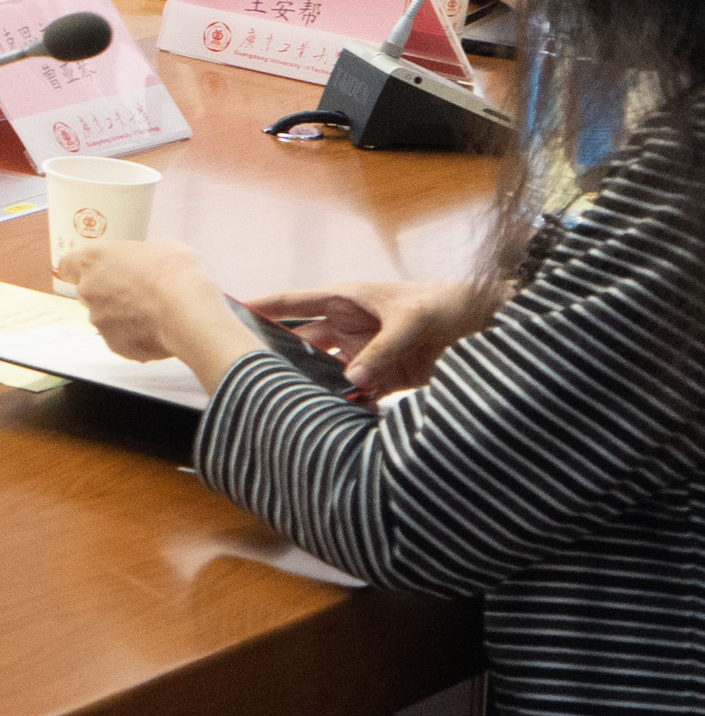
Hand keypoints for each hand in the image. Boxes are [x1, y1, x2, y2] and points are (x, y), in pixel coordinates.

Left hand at [74, 237, 225, 365]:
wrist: (188, 311)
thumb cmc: (175, 273)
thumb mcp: (159, 247)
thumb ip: (138, 256)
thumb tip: (143, 262)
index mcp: (93, 261)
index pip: (68, 265)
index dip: (81, 269)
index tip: (93, 272)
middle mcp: (88, 291)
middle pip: (88, 293)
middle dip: (108, 294)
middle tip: (138, 293)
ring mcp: (99, 321)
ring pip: (105, 319)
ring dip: (123, 317)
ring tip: (155, 314)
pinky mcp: (115, 345)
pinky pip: (122, 340)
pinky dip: (137, 338)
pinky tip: (159, 331)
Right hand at [249, 279, 480, 402]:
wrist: (488, 322)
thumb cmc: (447, 303)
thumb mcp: (411, 319)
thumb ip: (381, 351)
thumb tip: (351, 381)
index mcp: (346, 299)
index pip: (294, 302)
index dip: (262, 308)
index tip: (228, 312)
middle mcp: (349, 326)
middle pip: (305, 342)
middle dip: (283, 356)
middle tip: (257, 374)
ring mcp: (366, 351)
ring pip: (328, 370)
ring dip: (317, 384)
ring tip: (295, 402)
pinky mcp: (386, 375)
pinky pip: (358, 391)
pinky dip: (348, 403)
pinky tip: (336, 416)